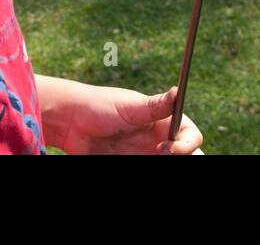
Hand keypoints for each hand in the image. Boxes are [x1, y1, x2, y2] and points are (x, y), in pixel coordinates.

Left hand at [58, 83, 204, 154]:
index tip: (169, 150)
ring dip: (165, 164)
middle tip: (159, 157)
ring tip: (143, 157)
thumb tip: (178, 91)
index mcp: (163, 122)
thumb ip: (155, 106)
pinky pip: (148, 168)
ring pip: (166, 164)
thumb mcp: (129, 106)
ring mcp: (145, 154)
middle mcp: (158, 141)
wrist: (70, 122)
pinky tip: (128, 158)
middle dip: (180, 158)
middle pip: (184, 155)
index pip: (189, 136)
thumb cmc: (99, 106)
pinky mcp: (132, 163)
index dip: (186, 145)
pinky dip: (148, 167)